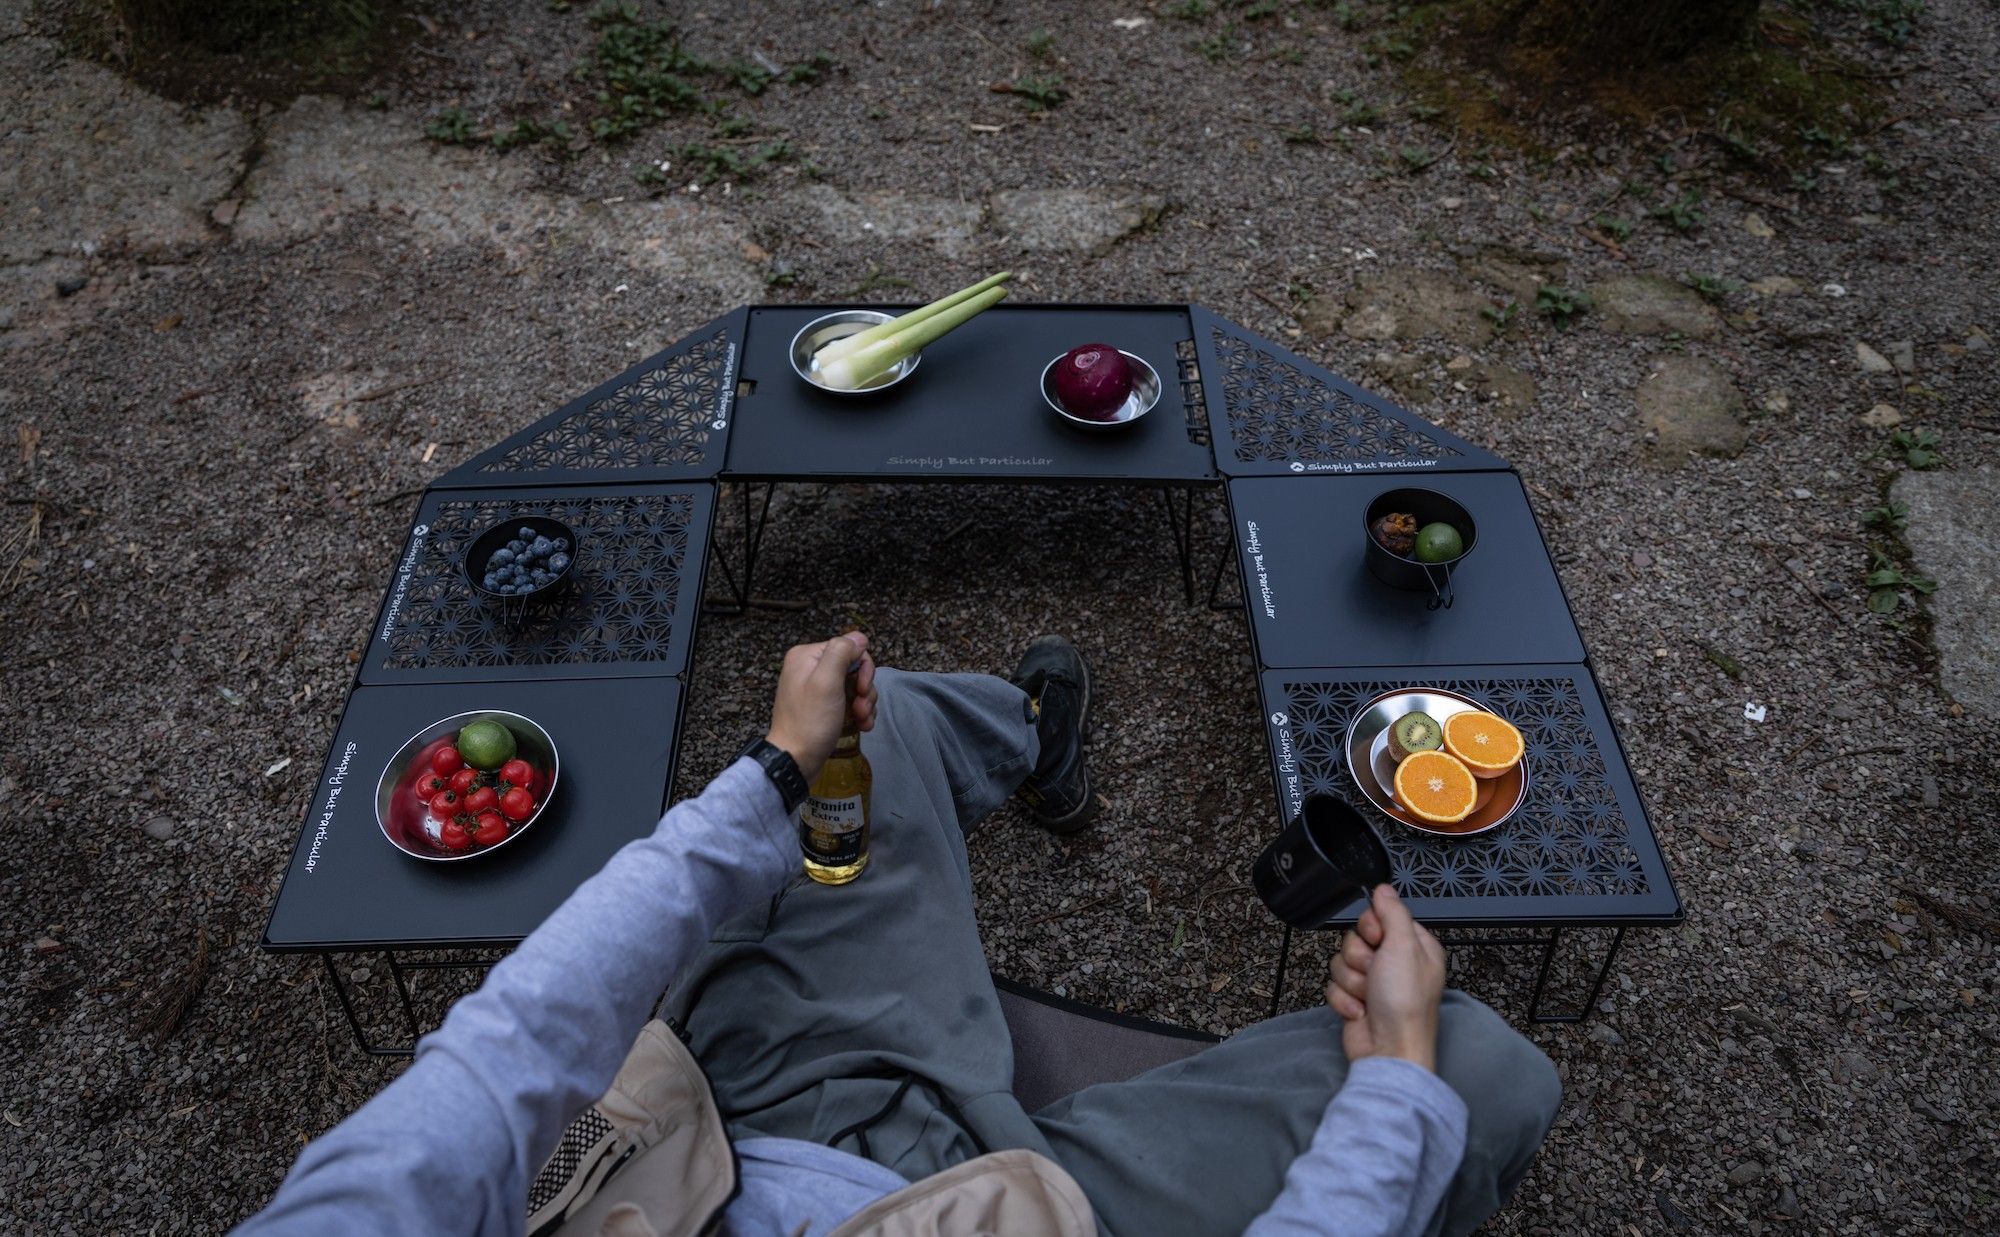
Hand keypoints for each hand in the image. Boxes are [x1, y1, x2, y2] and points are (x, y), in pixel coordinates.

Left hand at [765, 633, 877, 783]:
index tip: (861, 690)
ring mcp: (817, 689)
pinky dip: (859, 713)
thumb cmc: (810, 721)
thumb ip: (842, 652)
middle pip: (854, 667)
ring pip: (855, 686)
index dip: (862, 668)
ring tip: (862, 721)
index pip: (849, 647)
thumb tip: (859, 637)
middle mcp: (810, 668)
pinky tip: (861, 726)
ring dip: (865, 703)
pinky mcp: (823, 708)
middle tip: (861, 709)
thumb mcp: (826, 681)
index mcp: (807, 656)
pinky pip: (849, 702)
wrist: (796, 761)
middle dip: (864, 689)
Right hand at [1324, 885, 1446, 1071]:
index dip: (1374, 928)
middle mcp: (1396, 963)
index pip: (1382, 916)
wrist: (1389, 1051)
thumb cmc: (1405, 1005)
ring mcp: (1375, 982)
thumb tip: (1384, 889)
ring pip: (1342, 961)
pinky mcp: (1356, 999)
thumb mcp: (1404, 947)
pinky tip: (1361, 1012)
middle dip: (1359, 957)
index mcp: (1415, 946)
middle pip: (1357, 938)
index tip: (1379, 941)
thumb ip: (1392, 913)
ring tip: (1369, 997)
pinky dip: (1344, 1000)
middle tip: (1375, 973)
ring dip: (1352, 981)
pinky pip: (1335, 985)